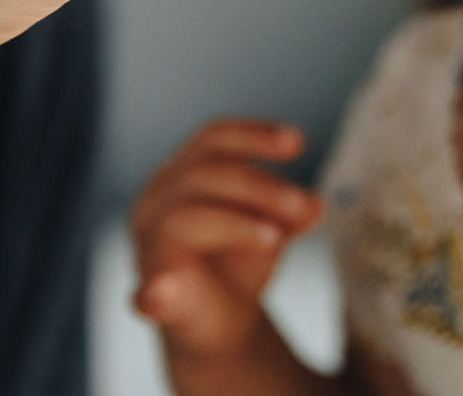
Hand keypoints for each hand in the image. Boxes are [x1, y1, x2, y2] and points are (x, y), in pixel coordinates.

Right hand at [131, 119, 322, 361]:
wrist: (220, 327)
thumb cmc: (238, 262)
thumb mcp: (271, 226)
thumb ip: (289, 213)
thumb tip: (314, 206)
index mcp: (181, 173)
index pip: (213, 138)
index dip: (254, 134)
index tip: (298, 142)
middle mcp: (156, 200)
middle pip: (203, 173)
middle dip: (259, 186)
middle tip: (304, 205)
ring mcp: (148, 246)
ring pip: (182, 216)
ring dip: (236, 224)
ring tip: (276, 239)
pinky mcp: (150, 295)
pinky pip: (148, 289)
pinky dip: (155, 291)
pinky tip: (161, 295)